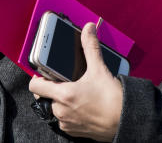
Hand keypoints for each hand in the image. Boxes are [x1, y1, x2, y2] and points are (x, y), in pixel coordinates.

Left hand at [29, 22, 123, 140]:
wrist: (126, 120)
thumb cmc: (113, 99)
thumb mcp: (100, 69)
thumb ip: (90, 47)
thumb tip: (88, 29)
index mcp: (63, 95)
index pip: (35, 85)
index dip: (38, 76)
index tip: (45, 72)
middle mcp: (61, 111)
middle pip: (45, 97)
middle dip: (53, 88)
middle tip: (67, 81)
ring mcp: (66, 123)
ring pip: (55, 109)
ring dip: (62, 101)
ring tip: (78, 93)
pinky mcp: (73, 131)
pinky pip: (64, 120)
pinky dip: (70, 112)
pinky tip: (83, 105)